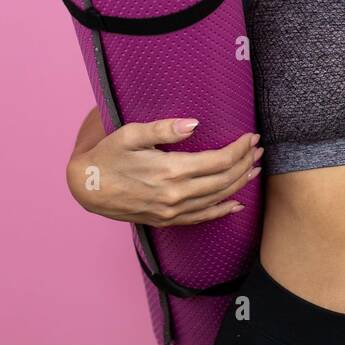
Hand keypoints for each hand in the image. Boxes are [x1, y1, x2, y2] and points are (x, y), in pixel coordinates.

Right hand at [66, 112, 261, 226]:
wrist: (85, 187)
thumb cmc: (108, 155)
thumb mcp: (131, 134)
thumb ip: (163, 128)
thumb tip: (193, 124)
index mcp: (171, 170)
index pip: (219, 161)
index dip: (240, 149)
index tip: (251, 136)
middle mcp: (175, 195)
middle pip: (224, 180)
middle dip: (245, 163)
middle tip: (258, 149)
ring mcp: (171, 211)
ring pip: (217, 199)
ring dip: (239, 183)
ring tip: (254, 168)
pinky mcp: (166, 220)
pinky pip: (201, 218)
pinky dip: (222, 210)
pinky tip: (235, 204)